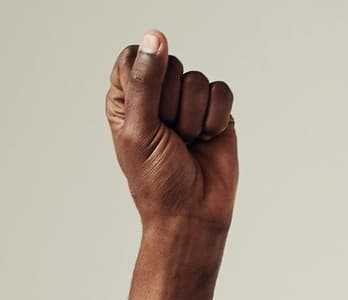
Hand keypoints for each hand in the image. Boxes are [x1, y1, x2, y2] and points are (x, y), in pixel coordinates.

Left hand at [107, 31, 238, 238]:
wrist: (192, 214)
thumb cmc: (157, 181)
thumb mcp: (139, 130)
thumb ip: (146, 82)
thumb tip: (155, 37)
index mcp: (127, 98)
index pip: (134, 57)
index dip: (145, 79)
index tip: (147, 112)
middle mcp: (157, 95)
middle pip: (169, 64)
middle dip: (171, 105)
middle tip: (168, 137)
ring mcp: (187, 102)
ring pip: (197, 79)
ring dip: (193, 119)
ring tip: (186, 143)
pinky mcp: (215, 111)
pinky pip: (221, 91)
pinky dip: (214, 120)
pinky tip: (206, 141)